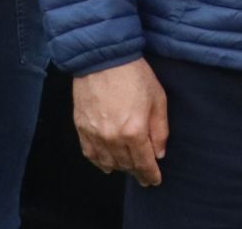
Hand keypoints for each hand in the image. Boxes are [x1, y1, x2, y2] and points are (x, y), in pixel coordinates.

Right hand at [72, 57, 169, 187]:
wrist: (104, 60)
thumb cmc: (135, 76)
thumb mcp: (158, 100)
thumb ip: (160, 130)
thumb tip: (159, 153)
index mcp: (134, 132)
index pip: (143, 162)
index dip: (150, 174)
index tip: (155, 181)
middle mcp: (113, 138)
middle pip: (126, 164)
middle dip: (137, 172)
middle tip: (144, 177)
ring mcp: (95, 135)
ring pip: (108, 162)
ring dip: (120, 168)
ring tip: (128, 169)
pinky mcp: (81, 129)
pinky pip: (90, 154)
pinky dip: (99, 162)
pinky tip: (106, 165)